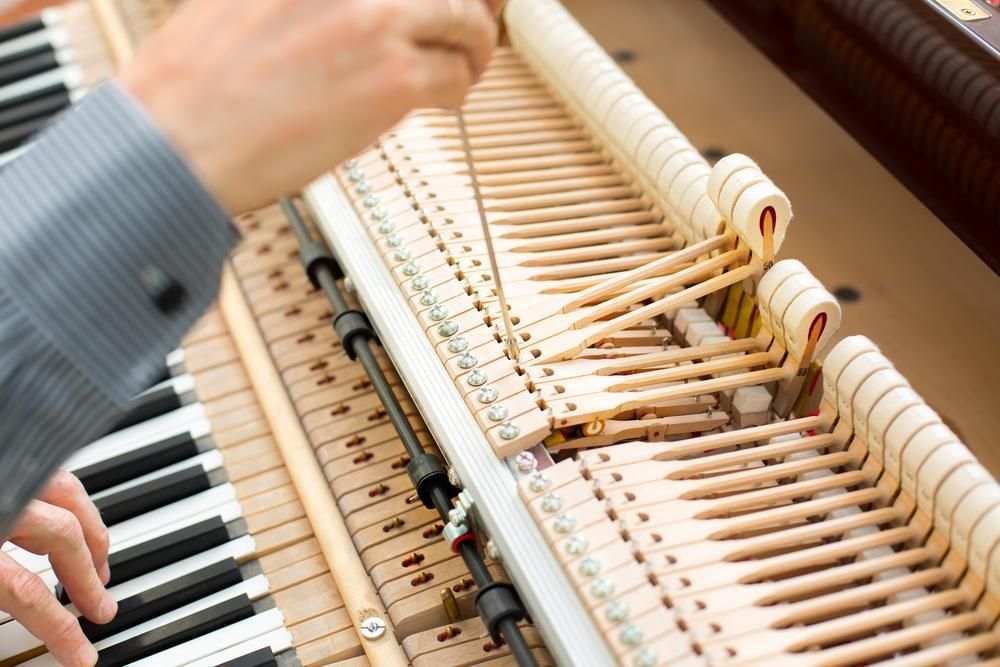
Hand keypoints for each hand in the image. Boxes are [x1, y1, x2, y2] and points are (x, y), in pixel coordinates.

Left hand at [0, 470, 113, 666]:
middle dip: (89, 572)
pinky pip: (48, 474)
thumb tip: (30, 610)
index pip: (29, 591)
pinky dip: (66, 499)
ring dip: (91, 527)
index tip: (81, 653)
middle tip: (100, 603)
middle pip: (62, 534)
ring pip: (65, 491)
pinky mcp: (6, 461)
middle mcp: (1, 502)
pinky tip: (67, 517)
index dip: (60, 628)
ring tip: (98, 558)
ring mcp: (6, 477)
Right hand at [121, 0, 502, 213]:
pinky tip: (445, 99)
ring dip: (473, 48)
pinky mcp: (393, 79)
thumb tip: (351, 14)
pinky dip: (459, 88)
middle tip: (472, 27)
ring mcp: (376, 22)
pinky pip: (455, 76)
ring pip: (464, 23)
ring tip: (467, 65)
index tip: (447, 1)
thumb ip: (305, 1)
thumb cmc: (193, 84)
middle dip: (468, 7)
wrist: (178, 139)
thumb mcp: (238, 2)